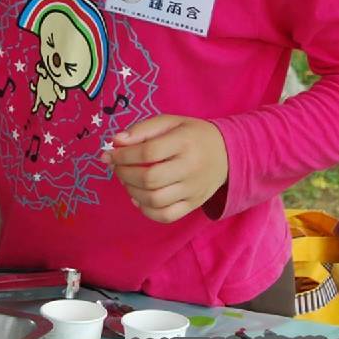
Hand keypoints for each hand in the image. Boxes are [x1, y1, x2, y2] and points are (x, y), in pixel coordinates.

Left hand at [102, 115, 229, 223]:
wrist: (228, 153)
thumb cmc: (192, 135)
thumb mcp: (170, 122)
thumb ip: (142, 129)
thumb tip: (116, 142)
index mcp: (184, 142)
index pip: (147, 152)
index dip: (123, 155)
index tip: (109, 154)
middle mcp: (190, 167)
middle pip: (149, 178)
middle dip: (124, 174)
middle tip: (117, 167)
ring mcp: (193, 189)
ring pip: (155, 199)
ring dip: (132, 191)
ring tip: (127, 181)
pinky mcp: (193, 204)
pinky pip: (166, 216)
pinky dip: (146, 210)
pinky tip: (139, 198)